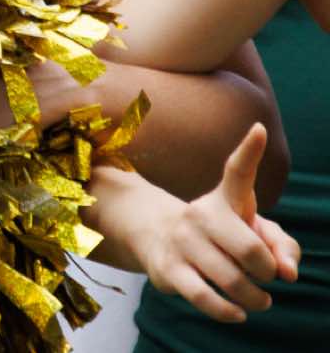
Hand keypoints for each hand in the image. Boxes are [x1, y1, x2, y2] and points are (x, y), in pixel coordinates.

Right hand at [134, 124, 300, 322]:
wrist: (156, 236)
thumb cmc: (218, 234)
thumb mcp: (249, 230)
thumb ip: (282, 246)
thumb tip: (288, 273)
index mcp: (223, 200)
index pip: (237, 172)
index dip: (249, 150)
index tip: (259, 130)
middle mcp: (199, 215)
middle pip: (251, 249)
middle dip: (268, 271)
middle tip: (267, 277)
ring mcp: (182, 243)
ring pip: (233, 280)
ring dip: (255, 298)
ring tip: (258, 300)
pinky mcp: (169, 270)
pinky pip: (205, 298)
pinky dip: (228, 311)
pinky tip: (237, 313)